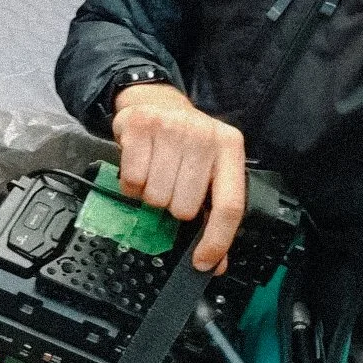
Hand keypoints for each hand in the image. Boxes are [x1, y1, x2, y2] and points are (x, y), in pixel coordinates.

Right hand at [112, 83, 245, 273]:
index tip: (203, 262)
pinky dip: (132, 184)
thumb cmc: (185, 142)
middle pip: (184, 208)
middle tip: (171, 184)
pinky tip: (141, 165)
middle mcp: (204, 135)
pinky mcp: (141, 126)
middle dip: (173, 205)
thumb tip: (214, 262)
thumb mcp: (209, 167)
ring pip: (156, 198)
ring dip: (151, 194)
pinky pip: (132, 182)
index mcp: (230, 147)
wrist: (155, 100)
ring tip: (156, 172)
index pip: (230, 205)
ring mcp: (172, 128)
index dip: (217, 240)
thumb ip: (215, 213)